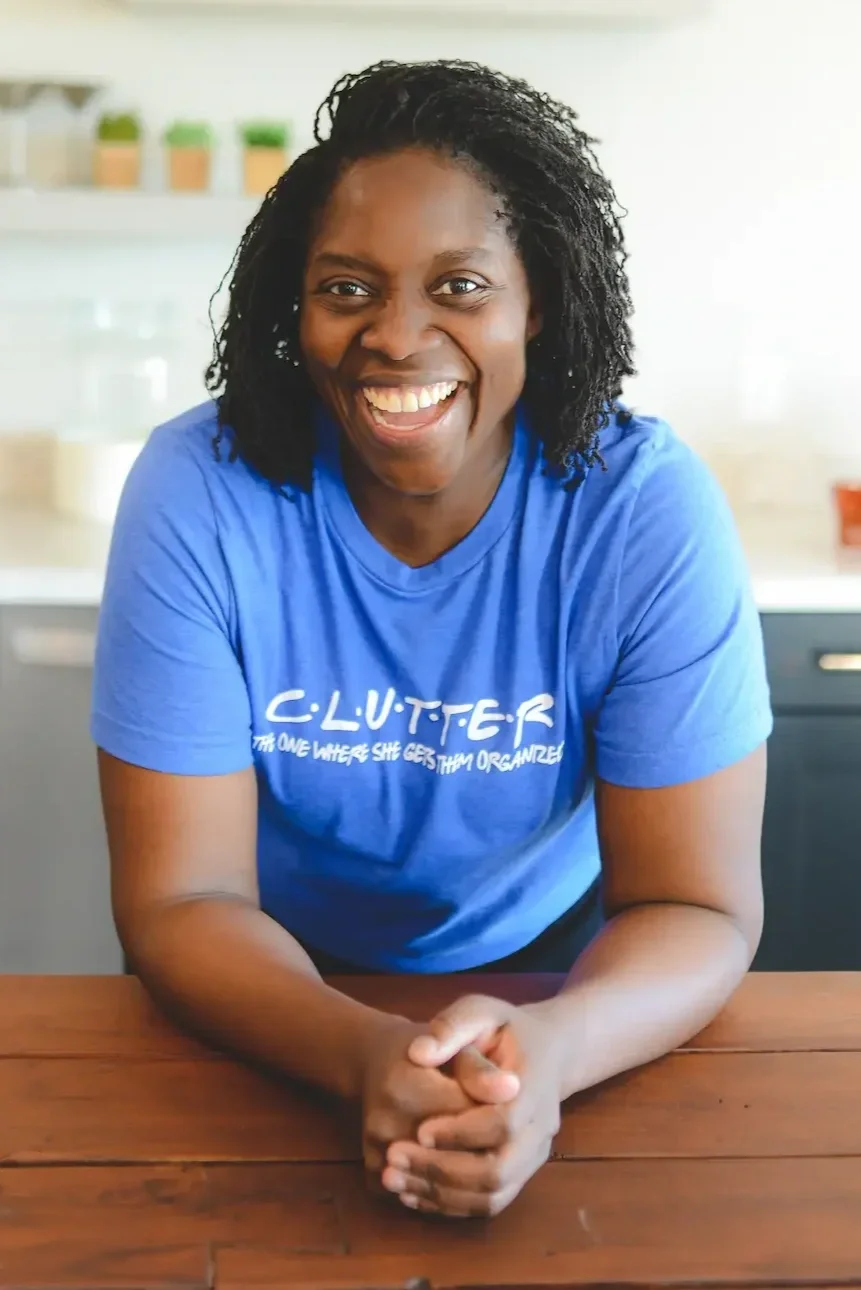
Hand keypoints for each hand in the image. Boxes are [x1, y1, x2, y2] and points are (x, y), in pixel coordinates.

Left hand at [382, 995, 564, 1217]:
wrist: (548, 1052)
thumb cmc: (506, 1029)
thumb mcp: (481, 1010)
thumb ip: (451, 1027)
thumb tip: (418, 1052)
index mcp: (534, 1085)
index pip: (502, 1122)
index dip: (459, 1131)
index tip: (418, 1129)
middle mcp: (541, 1128)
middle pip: (497, 1170)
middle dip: (442, 1169)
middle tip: (392, 1157)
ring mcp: (534, 1156)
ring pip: (492, 1195)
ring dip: (440, 1193)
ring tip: (393, 1178)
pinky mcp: (522, 1174)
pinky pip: (489, 1204)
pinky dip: (450, 1204)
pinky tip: (413, 1192)